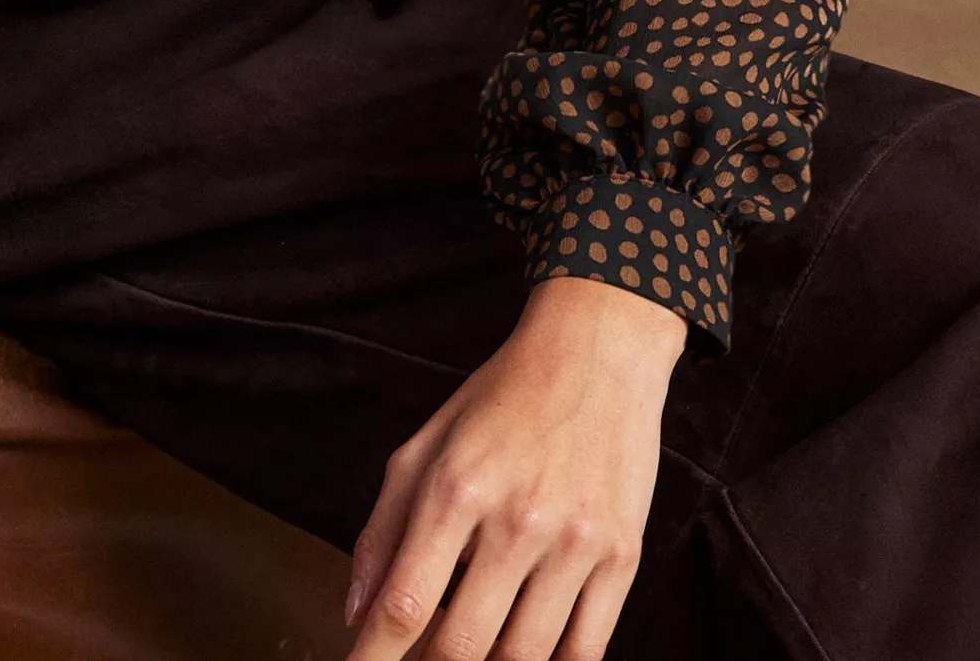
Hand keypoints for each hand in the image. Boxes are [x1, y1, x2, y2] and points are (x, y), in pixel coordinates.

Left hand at [342, 273, 686, 660]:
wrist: (598, 349)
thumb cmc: (504, 397)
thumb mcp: (428, 444)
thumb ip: (384, 529)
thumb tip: (356, 613)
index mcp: (457, 487)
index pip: (405, 603)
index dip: (373, 659)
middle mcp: (516, 520)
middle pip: (461, 646)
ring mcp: (574, 542)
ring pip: (523, 660)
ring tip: (472, 657)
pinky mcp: (622, 556)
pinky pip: (584, 651)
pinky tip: (528, 660)